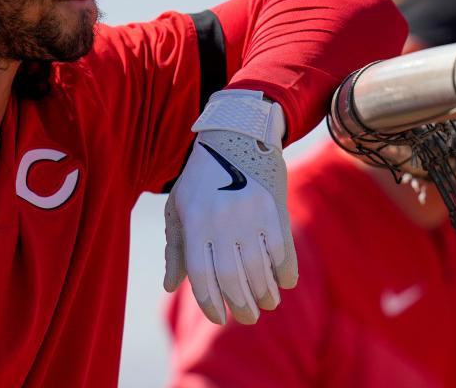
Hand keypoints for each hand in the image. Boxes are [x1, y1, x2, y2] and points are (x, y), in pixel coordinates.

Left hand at [164, 90, 296, 324]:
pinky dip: (284, 271)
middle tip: (248, 317)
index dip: (211, 302)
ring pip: (259, 269)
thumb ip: (176, 248)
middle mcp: (221, 220)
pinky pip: (281, 250)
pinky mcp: (273, 208)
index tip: (219, 317)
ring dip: (265, 294)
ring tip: (266, 304)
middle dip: (241, 305)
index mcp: (194, 222)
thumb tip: (170, 285)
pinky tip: (283, 284)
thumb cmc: (199, 180)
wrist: (234, 138)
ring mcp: (249, 214)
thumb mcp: (178, 209)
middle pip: (232, 278)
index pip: (201, 276)